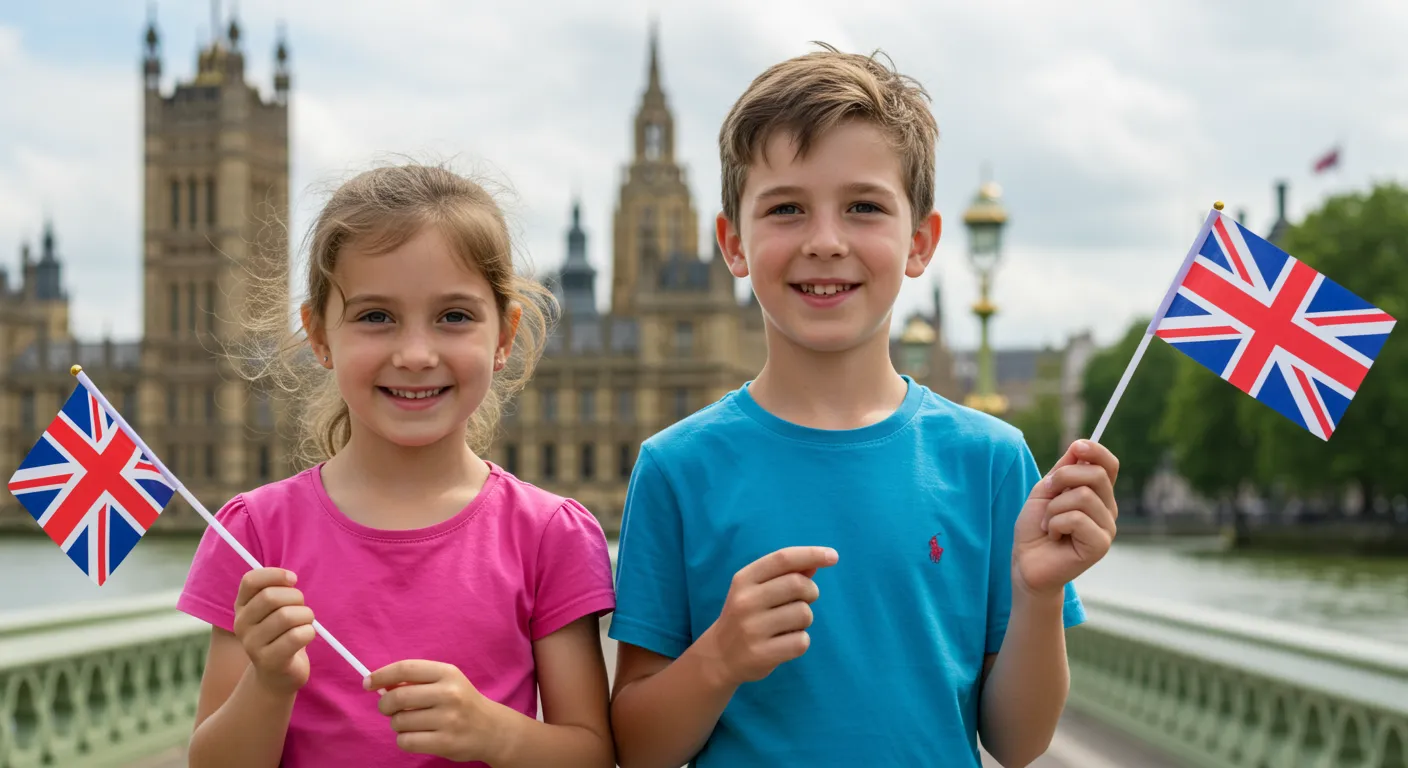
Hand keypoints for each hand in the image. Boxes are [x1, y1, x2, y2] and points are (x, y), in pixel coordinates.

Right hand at [232, 567, 315, 694]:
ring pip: (287, 616)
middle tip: (302, 608)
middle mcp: (241, 625)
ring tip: (306, 623)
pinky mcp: (269, 661)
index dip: (275, 574)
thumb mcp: (274, 610)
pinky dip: (309, 632)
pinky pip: (297, 636)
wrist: (277, 675)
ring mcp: (252, 645)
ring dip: (306, 616)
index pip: (250, 580)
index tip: (293, 579)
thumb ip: (276, 590)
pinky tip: (306, 636)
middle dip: (296, 598)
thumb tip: (290, 577)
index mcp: (241, 607)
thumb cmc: (281, 634)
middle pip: (272, 597)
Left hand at [365, 660, 507, 762]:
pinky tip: (417, 736)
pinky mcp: (445, 742)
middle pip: (398, 697)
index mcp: (448, 673)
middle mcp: (449, 694)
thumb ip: (417, 680)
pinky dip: (404, 740)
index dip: (382, 675)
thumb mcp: (447, 681)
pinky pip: (406, 741)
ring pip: (399, 722)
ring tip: (412, 724)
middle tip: (388, 709)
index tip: (367, 683)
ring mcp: (448, 719)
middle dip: (385, 705)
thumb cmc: (462, 702)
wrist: (492, 729)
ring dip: (397, 724)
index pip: (406, 668)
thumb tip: (380, 684)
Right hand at [697, 546, 838, 687]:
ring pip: (804, 614)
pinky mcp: (761, 654)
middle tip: (804, 600)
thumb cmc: (747, 616)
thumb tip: (815, 562)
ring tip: (788, 625)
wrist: (719, 656)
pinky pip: (802, 641)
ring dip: (805, 619)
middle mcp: (745, 601)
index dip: (811, 554)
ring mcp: (752, 629)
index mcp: (744, 579)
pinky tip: (784, 643)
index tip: (833, 556)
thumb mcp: (757, 590)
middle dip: (811, 592)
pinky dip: (801, 641)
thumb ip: (785, 574)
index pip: (783, 558)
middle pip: (798, 584)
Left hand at [1013, 440, 1118, 598]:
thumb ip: (1063, 470)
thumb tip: (1080, 444)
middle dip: (1063, 477)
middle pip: (1096, 475)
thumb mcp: (1045, 491)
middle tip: (1047, 495)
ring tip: (1048, 523)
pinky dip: (1055, 523)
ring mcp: (1107, 528)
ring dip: (1054, 507)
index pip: (1109, 465)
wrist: (1025, 562)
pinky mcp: (1100, 545)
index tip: (1077, 446)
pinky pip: (1077, 518)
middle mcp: (1107, 509)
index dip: (1096, 451)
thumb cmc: (1035, 528)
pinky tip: (1053, 536)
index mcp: (1097, 494)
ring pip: (1083, 496)